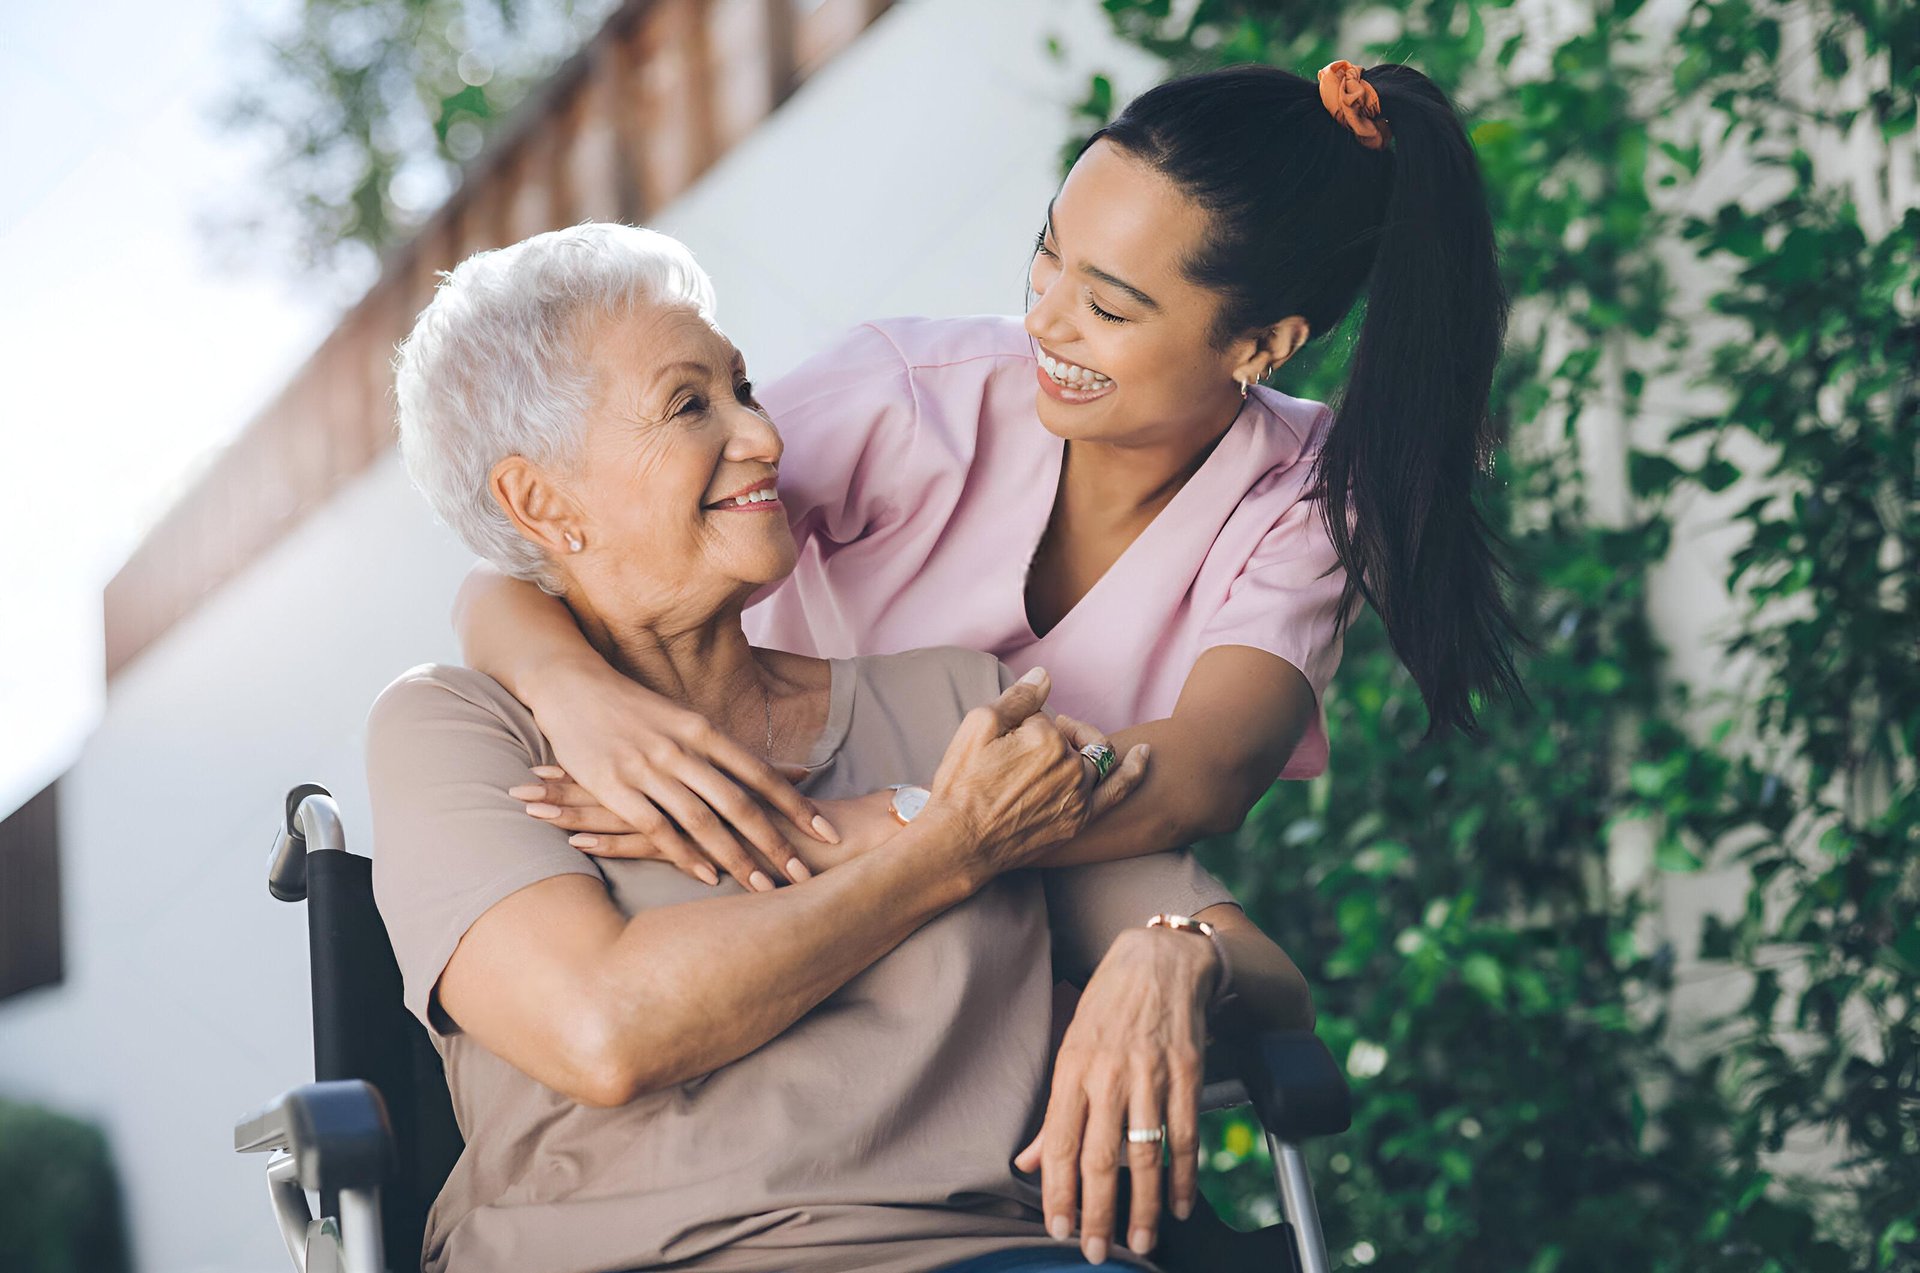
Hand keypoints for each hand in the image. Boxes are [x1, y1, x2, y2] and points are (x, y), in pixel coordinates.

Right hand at [511, 661, 836, 891]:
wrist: (574, 688)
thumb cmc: (638, 710)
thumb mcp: (692, 722)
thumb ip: (737, 753)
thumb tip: (796, 769)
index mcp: (704, 732)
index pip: (760, 774)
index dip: (795, 805)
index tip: (827, 833)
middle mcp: (682, 750)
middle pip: (738, 803)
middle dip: (774, 843)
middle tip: (803, 876)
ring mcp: (648, 769)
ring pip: (702, 821)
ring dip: (736, 858)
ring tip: (764, 888)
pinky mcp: (615, 787)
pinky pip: (657, 827)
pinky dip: (685, 854)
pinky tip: (707, 876)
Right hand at [925, 668, 1147, 880]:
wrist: (960, 843)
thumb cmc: (962, 784)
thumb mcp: (977, 727)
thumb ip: (1018, 698)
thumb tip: (1044, 675)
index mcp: (1046, 738)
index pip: (1042, 716)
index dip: (1020, 724)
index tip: (1002, 741)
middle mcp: (1069, 766)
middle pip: (1069, 736)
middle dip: (1052, 732)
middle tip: (1023, 744)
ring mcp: (1078, 796)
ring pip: (1092, 758)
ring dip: (1080, 746)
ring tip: (1054, 752)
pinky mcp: (1080, 820)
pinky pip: (1118, 791)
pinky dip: (1134, 770)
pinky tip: (1144, 753)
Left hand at [1012, 926, 1217, 1263]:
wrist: (1160, 960)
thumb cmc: (1108, 1007)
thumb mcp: (1070, 1049)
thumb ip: (1054, 1113)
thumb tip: (1028, 1162)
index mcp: (1073, 1069)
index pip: (1061, 1143)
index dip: (1059, 1192)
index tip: (1059, 1228)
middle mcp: (1110, 1074)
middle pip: (1101, 1158)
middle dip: (1097, 1212)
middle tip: (1095, 1250)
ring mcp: (1151, 1073)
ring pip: (1146, 1154)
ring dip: (1144, 1205)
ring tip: (1140, 1240)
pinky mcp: (1188, 1071)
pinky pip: (1185, 1135)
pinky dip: (1184, 1176)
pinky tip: (1180, 1204)